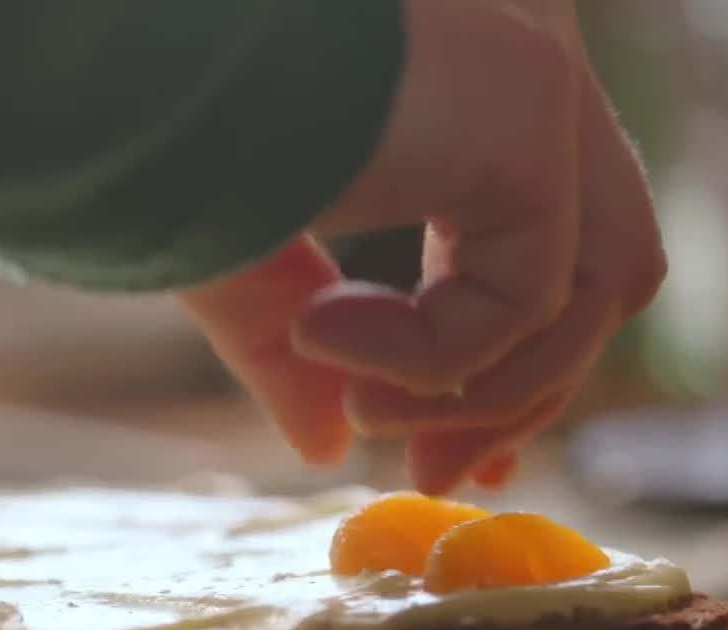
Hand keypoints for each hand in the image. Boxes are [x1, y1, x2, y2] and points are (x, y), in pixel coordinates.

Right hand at [181, 0, 663, 493]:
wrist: (127, 60)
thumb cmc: (157, 131)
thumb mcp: (243, 259)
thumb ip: (300, 349)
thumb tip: (326, 447)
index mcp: (471, 74)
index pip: (552, 237)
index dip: (516, 360)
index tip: (451, 452)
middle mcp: (525, 57)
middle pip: (600, 271)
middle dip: (522, 396)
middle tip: (431, 476)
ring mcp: (538, 76)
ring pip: (593, 292)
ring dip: (483, 392)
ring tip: (357, 409)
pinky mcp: (529, 110)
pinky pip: (525, 295)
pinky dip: (430, 356)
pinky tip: (320, 336)